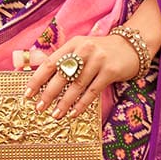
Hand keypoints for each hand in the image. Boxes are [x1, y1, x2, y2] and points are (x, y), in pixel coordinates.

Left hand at [25, 34, 140, 119]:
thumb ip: (65, 60)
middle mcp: (84, 50)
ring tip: (55, 115)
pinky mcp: (110, 71)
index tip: (28, 94)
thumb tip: (41, 79)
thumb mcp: (82, 49)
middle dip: (48, 94)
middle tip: (39, 108)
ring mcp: (98, 60)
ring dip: (64, 103)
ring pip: (77, 85)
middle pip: (62, 75)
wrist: (132, 46)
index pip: (50, 63)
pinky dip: (82, 104)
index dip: (37, 79)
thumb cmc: (102, 51)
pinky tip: (73, 113)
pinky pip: (92, 91)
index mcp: (73, 44)